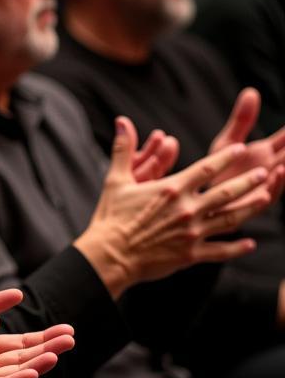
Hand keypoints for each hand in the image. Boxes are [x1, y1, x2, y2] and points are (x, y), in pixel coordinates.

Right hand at [76, 116, 267, 298]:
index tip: (240, 148)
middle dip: (248, 181)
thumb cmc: (111, 217)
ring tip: (266, 198)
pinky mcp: (191, 255)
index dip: (226, 157)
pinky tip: (250, 243)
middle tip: (264, 173)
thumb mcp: (115, 180)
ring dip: (250, 208)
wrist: (110, 254)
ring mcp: (192, 233)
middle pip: (226, 192)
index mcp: (172, 189)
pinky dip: (237, 248)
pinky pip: (221, 251)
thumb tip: (121, 122)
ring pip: (230, 219)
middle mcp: (187, 209)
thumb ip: (124, 150)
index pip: (206, 168)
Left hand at [209, 88, 284, 204]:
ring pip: (284, 175)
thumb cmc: (218, 168)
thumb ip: (242, 120)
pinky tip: (278, 172)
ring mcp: (265, 185)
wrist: (203, 197)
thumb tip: (251, 91)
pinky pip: (269, 194)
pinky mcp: (254, 201)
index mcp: (266, 152)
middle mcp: (270, 168)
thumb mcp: (228, 141)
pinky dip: (276, 185)